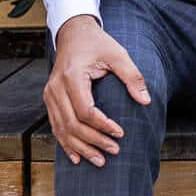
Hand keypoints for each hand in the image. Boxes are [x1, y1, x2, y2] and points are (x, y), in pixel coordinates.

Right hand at [43, 15, 150, 167]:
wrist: (74, 34)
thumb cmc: (98, 44)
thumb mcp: (118, 54)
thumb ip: (132, 76)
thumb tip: (145, 100)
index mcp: (72, 77)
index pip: (85, 110)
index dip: (102, 125)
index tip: (120, 133)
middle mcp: (55, 89)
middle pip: (72, 124)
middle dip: (93, 141)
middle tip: (113, 151)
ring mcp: (49, 96)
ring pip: (62, 130)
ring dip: (80, 147)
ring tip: (99, 160)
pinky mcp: (50, 100)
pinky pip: (56, 126)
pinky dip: (66, 143)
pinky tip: (77, 157)